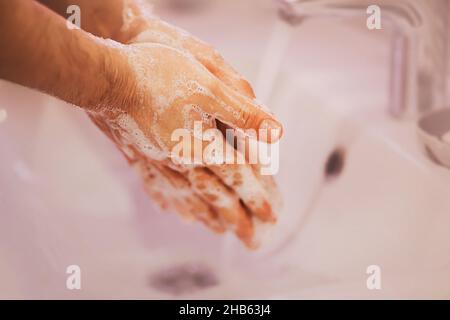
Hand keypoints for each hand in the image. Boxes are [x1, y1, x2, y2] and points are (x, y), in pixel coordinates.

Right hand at [89, 38, 282, 247]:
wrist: (108, 78)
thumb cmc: (158, 76)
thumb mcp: (210, 86)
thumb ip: (243, 113)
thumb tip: (275, 132)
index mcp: (203, 145)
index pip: (237, 177)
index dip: (256, 196)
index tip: (271, 215)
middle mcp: (182, 161)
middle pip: (215, 196)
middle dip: (236, 219)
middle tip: (251, 240)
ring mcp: (158, 161)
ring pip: (188, 196)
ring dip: (207, 215)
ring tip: (219, 231)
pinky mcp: (140, 155)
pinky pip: (158, 186)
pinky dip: (169, 201)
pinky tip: (172, 211)